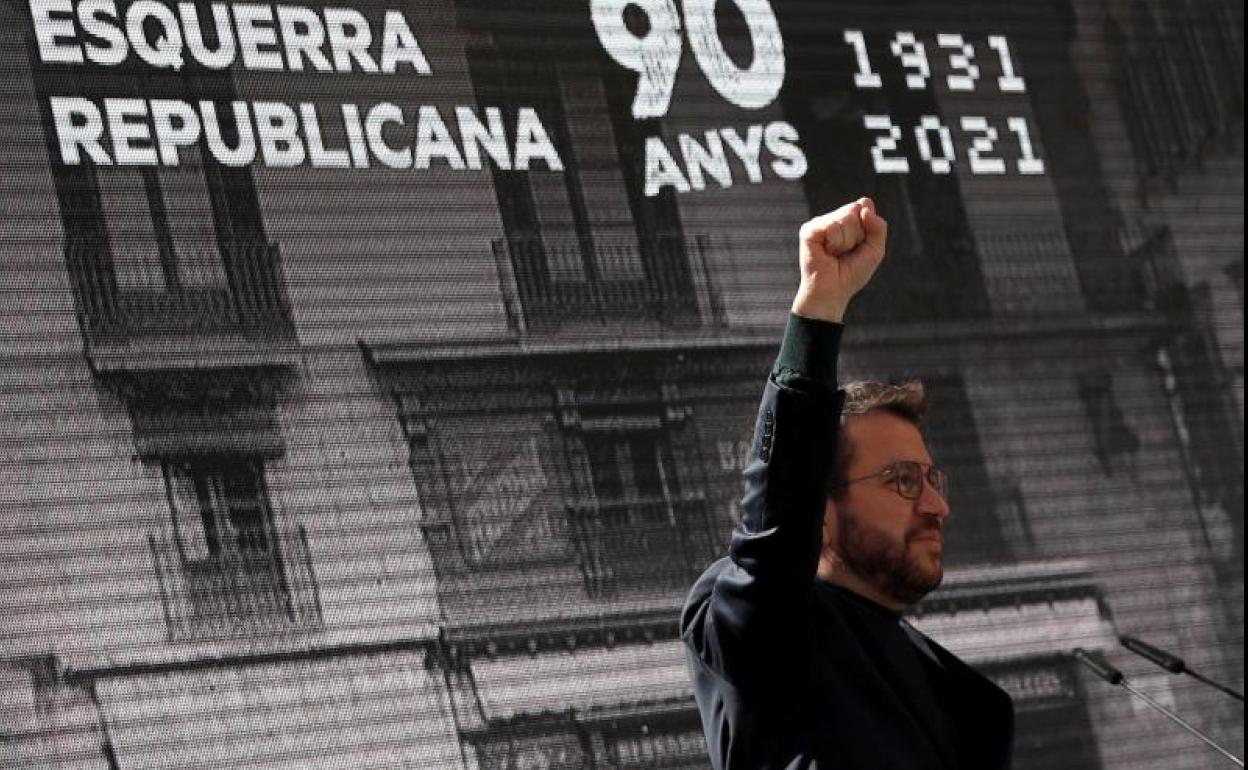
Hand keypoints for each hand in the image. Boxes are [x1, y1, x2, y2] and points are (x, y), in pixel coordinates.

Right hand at [791, 197, 887, 322]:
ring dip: (846, 242)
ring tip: (835, 254)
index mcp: (847, 218)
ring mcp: (820, 223)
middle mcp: (833, 218)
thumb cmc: (852, 273)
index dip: (867, 227)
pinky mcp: (809, 230)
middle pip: (855, 209)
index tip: (859, 245)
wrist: (833, 292)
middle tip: (846, 252)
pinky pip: (831, 227)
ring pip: (845, 218)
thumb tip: (863, 203)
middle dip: (857, 235)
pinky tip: (826, 252)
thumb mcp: (875, 250)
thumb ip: (878, 226)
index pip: (864, 205)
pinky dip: (834, 243)